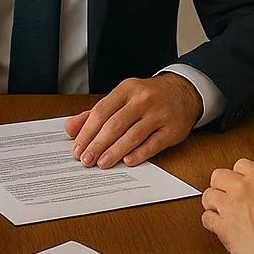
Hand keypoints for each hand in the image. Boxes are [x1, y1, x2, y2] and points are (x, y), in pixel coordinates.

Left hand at [64, 73, 200, 167]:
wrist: (184, 92)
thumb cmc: (146, 97)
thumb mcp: (122, 98)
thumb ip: (95, 113)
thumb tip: (70, 129)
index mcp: (126, 89)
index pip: (101, 111)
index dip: (87, 131)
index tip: (77, 148)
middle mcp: (143, 100)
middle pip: (115, 125)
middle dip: (97, 144)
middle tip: (86, 160)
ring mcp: (159, 114)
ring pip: (133, 135)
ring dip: (115, 152)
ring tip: (102, 164)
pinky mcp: (173, 129)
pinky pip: (154, 143)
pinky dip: (140, 153)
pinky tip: (127, 161)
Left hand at [201, 159, 253, 253]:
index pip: (241, 164)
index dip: (240, 174)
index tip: (240, 182)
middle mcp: (241, 190)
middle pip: (218, 176)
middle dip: (220, 184)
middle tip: (226, 194)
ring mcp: (229, 207)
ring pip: (208, 195)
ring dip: (213, 202)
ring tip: (221, 210)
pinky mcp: (221, 225)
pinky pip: (206, 217)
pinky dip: (211, 221)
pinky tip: (219, 224)